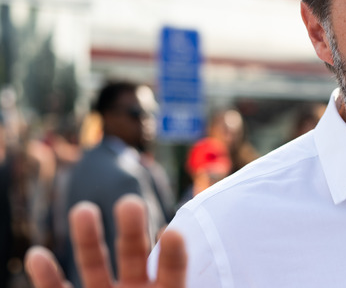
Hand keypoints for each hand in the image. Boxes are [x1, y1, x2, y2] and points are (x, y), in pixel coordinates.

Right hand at [25, 194, 186, 287]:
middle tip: (131, 202)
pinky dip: (48, 276)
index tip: (173, 233)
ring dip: (88, 239)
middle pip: (134, 256)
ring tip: (84, 210)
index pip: (173, 272)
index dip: (173, 256)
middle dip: (132, 231)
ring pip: (94, 265)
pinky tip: (39, 255)